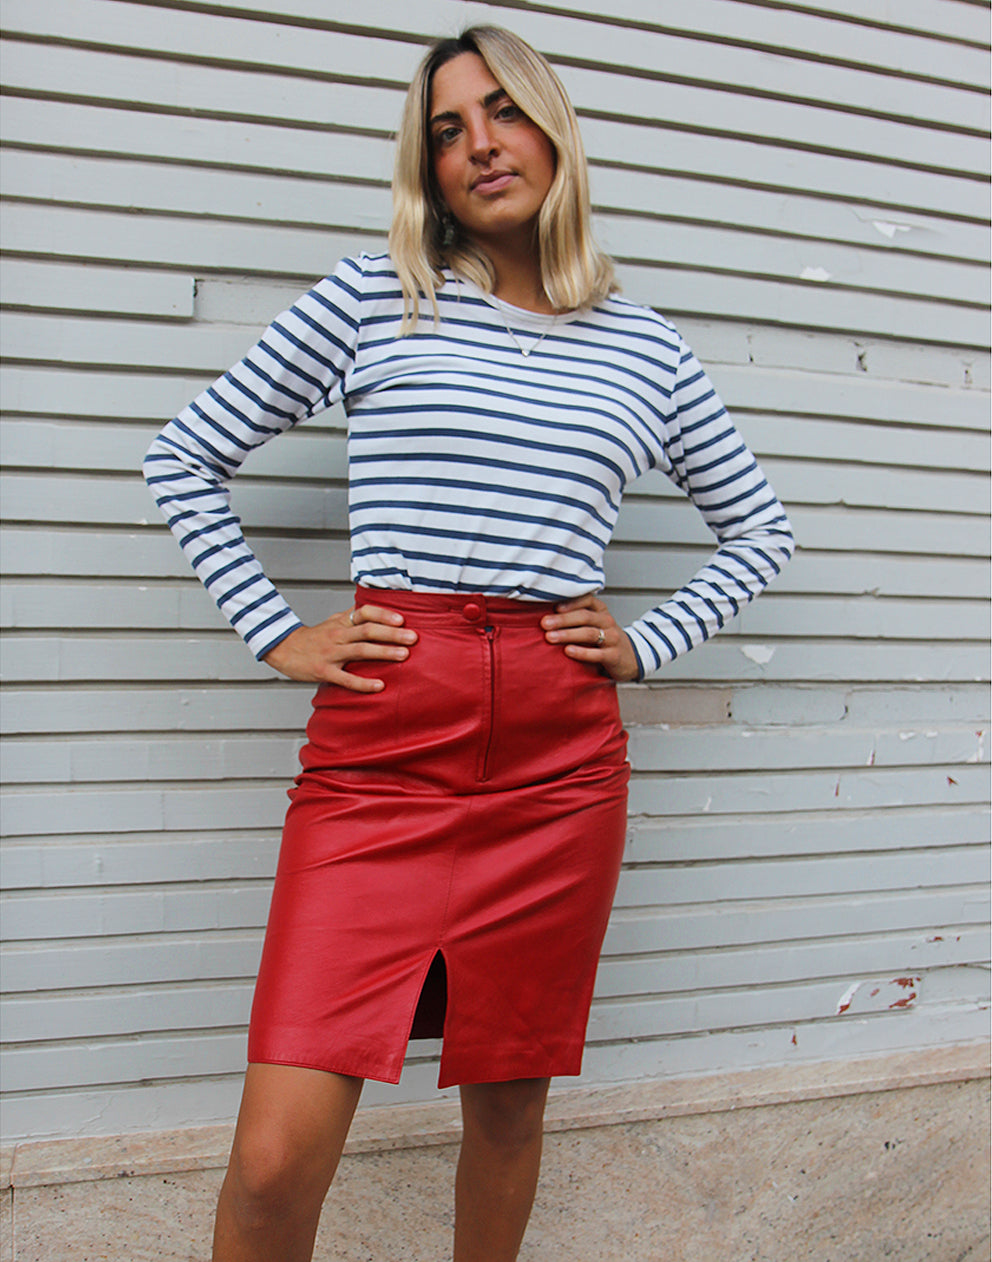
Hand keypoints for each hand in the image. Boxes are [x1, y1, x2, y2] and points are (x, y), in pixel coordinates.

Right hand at [261, 603, 416, 690]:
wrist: (284, 649)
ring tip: (403, 655)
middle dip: (392, 633)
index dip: (383, 614)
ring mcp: (331, 653)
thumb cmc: (314, 637)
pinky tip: (379, 685)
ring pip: (360, 650)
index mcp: (341, 622)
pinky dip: (363, 683)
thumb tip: (379, 608)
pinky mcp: (324, 671)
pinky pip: (346, 678)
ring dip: (383, 652)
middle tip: (413, 638)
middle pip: (367, 630)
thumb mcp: (333, 621)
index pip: (364, 612)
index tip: (402, 619)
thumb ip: (354, 616)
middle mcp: (338, 634)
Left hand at [541, 595, 639, 681]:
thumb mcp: (594, 624)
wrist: (631, 658)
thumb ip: (575, 618)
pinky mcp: (614, 656)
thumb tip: (544, 616)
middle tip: (544, 624)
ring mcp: (612, 638)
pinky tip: (568, 651)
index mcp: (601, 611)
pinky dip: (582, 652)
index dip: (571, 602)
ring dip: (568, 634)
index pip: (587, 600)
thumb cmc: (605, 639)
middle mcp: (607, 622)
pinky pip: (597, 653)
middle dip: (563, 619)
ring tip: (550, 637)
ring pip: (590, 633)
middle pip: (585, 616)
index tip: (554, 607)